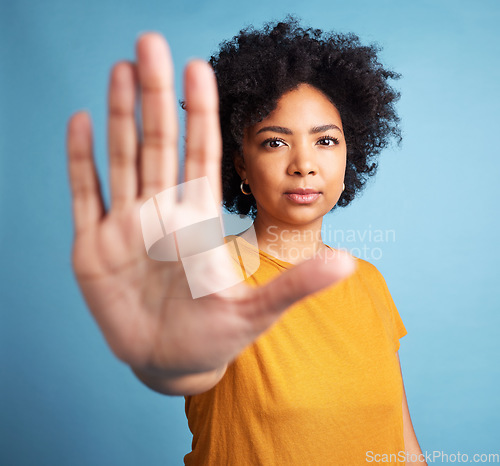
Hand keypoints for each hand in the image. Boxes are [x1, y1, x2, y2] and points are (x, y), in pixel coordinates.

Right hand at [66, 33, 354, 385]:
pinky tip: (80, 122)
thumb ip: (296, 287)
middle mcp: (162, 214)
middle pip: (159, 143)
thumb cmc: (216, 335)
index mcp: (199, 221)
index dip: (201, 113)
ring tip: (119, 68)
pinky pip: (86, 194)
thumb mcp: (257, 311)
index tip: (201, 68)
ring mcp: (125, 227)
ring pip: (122, 159)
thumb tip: (348, 264)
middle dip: (154, 95)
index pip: (202, 155)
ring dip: (119, 115)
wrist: (172, 363)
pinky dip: (82, 160)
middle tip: (150, 43)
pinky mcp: (94, 248)